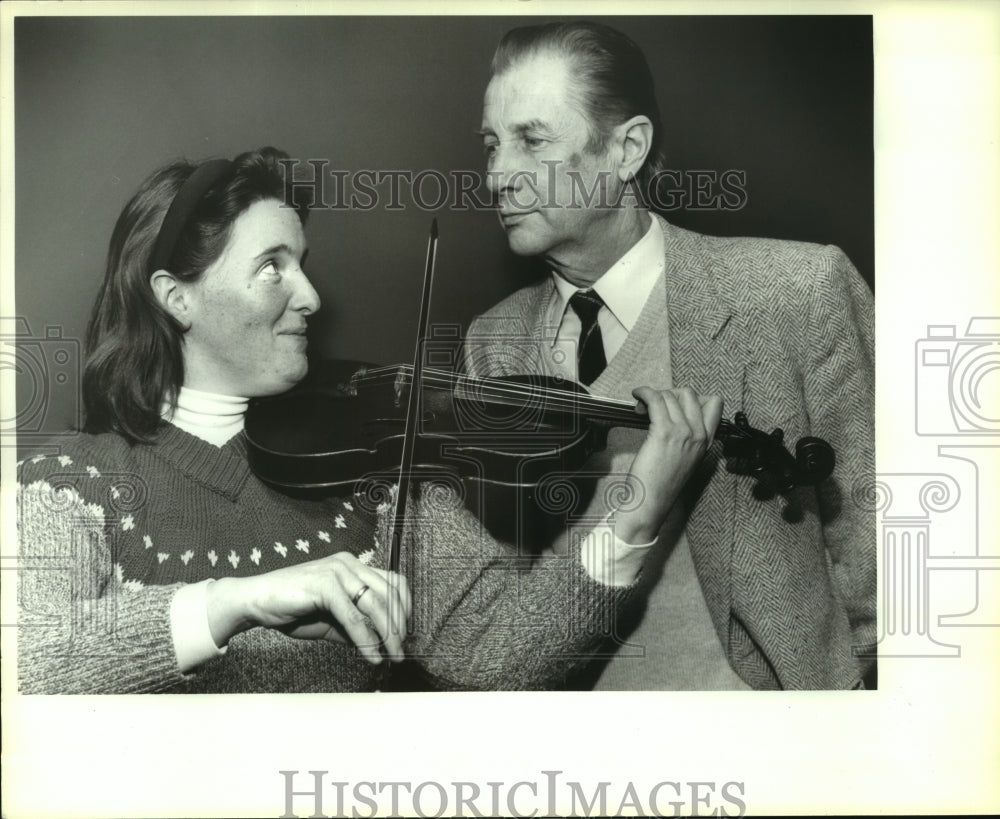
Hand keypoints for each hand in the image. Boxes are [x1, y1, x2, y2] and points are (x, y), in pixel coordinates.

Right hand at [205, 552, 411, 663]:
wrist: (255, 602)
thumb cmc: (293, 609)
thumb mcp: (333, 621)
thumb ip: (357, 628)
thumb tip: (384, 646)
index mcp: (353, 566)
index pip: (393, 582)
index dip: (405, 608)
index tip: (406, 633)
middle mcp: (349, 564)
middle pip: (389, 592)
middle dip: (399, 625)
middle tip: (401, 651)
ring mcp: (337, 570)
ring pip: (375, 603)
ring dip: (388, 634)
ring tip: (390, 656)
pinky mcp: (324, 584)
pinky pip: (352, 615)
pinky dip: (365, 638)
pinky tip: (370, 655)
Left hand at [614, 386, 721, 543]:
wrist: (651, 502)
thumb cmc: (661, 483)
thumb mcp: (685, 458)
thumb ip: (686, 437)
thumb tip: (672, 413)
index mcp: (706, 441)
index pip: (714, 403)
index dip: (693, 397)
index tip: (675, 404)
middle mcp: (698, 435)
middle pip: (690, 394)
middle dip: (670, 393)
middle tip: (654, 406)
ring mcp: (683, 433)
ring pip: (670, 395)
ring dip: (653, 395)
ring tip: (641, 408)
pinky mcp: (664, 433)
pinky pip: (656, 399)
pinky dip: (644, 392)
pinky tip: (638, 396)